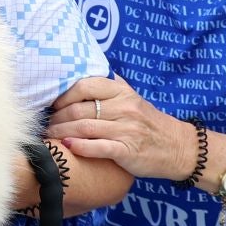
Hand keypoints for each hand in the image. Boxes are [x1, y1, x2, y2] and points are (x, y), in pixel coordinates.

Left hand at [48, 75, 197, 179]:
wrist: (178, 147)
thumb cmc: (150, 123)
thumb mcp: (134, 98)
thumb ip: (111, 87)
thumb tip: (85, 74)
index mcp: (122, 92)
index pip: (85, 86)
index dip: (64, 96)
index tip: (53, 105)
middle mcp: (124, 108)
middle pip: (79, 110)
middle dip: (57, 118)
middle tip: (46, 125)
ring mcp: (126, 130)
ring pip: (84, 128)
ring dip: (61, 133)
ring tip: (49, 137)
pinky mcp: (127, 151)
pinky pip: (98, 147)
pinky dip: (79, 147)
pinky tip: (67, 147)